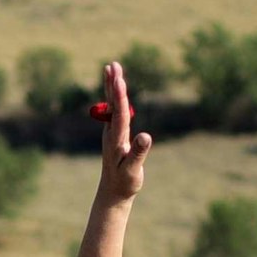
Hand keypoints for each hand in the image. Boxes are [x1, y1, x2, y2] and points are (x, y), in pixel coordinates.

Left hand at [91, 59, 151, 204]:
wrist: (112, 191)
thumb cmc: (125, 182)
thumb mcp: (133, 170)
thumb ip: (138, 153)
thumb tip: (146, 136)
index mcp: (116, 140)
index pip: (119, 115)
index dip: (120, 97)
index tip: (119, 80)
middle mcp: (111, 132)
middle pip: (112, 104)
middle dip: (113, 84)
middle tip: (112, 65)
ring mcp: (111, 131)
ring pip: (111, 103)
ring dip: (112, 85)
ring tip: (111, 67)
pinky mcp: (114, 132)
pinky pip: (114, 109)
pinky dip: (114, 95)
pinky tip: (115, 86)